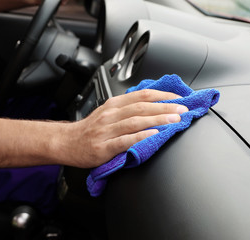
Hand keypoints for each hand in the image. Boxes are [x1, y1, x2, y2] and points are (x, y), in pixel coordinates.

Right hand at [63, 89, 187, 167]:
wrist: (67, 142)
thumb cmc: (89, 129)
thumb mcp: (106, 112)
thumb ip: (126, 108)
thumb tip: (151, 105)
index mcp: (113, 104)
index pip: (142, 95)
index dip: (162, 95)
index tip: (178, 97)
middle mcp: (110, 114)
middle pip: (142, 107)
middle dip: (165, 106)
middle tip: (183, 108)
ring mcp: (107, 130)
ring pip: (136, 121)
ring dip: (158, 119)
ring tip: (174, 120)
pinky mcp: (104, 147)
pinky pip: (125, 140)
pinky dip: (141, 137)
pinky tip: (154, 135)